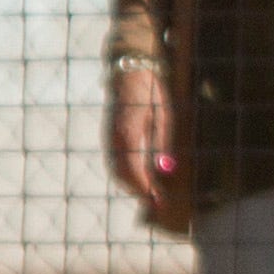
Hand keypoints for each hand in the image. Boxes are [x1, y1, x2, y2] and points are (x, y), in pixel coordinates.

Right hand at [104, 74, 181, 231]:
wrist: (129, 70)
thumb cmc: (151, 91)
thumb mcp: (164, 115)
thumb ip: (163, 142)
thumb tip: (165, 169)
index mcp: (129, 132)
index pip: (134, 170)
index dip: (146, 189)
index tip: (159, 201)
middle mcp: (114, 138)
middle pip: (123, 175)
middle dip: (140, 191)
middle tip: (159, 203)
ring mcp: (108, 137)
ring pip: (116, 170)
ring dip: (132, 186)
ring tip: (151, 195)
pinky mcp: (109, 136)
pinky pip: (114, 162)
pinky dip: (125, 175)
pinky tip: (139, 180)